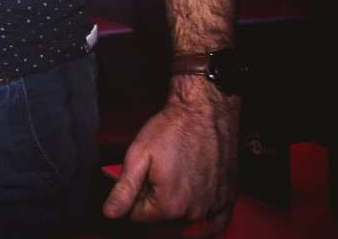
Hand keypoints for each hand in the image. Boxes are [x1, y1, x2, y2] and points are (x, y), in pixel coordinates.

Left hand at [101, 79, 239, 234]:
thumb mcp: (139, 154)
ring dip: (177, 202)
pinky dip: (207, 227)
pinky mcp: (227, 197)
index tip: (139, 178)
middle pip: (162, 217)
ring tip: (176, 172)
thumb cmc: (171, 129)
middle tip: (157, 171)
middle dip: (154, 199)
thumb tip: (109, 214)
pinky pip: (218, 224)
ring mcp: (213, 205)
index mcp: (169, 205)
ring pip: (185, 216)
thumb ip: (124, 188)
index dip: (132, 198)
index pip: (138, 216)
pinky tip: (199, 229)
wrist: (206, 110)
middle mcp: (193, 211)